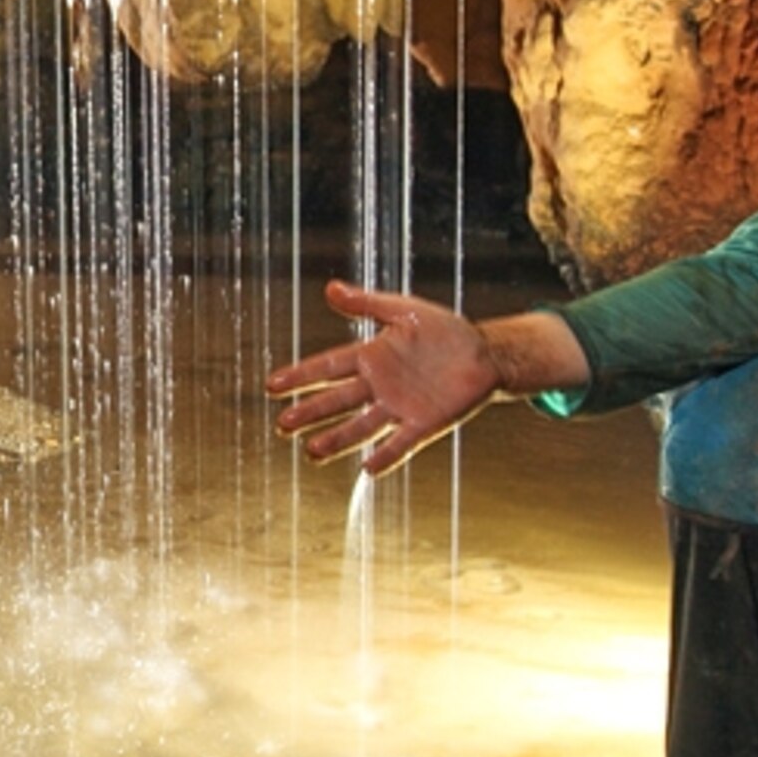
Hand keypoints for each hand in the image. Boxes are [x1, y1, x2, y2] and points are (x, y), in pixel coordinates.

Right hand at [264, 280, 501, 475]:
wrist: (485, 354)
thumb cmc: (444, 330)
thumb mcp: (404, 310)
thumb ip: (367, 304)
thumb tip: (329, 288)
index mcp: (370, 357)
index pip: (328, 367)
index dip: (301, 376)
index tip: (272, 386)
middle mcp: (379, 386)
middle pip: (338, 401)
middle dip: (311, 413)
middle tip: (283, 426)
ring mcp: (400, 408)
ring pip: (362, 426)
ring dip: (338, 439)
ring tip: (312, 451)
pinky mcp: (425, 424)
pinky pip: (402, 443)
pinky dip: (386, 455)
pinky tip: (368, 468)